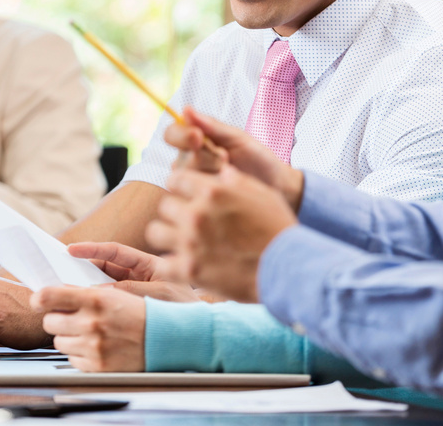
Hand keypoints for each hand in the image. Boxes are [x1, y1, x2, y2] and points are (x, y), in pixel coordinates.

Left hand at [32, 286, 144, 371]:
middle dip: (56, 319)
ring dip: (68, 337)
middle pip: (49, 321)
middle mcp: (92, 322)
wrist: (164, 338)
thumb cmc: (141, 313)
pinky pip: (71, 359)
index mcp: (95, 299)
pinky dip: (79, 354)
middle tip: (69, 317)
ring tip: (87, 332)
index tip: (37, 300)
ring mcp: (93, 346)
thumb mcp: (113, 294)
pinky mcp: (97, 365)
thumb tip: (55, 294)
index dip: (39, 298)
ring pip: (58, 342)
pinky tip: (95, 346)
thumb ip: (83, 293)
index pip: (49, 296)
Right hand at [67, 242, 195, 302]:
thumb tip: (102, 291)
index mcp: (146, 264)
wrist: (202, 328)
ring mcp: (131, 291)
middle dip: (81, 267)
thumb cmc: (187, 306)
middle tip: (60, 269)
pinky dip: (94, 305)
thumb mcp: (161, 294)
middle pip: (102, 267)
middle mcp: (136, 275)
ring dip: (84, 287)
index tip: (70, 250)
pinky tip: (82, 309)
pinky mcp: (127, 308)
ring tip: (65, 290)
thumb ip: (132, 289)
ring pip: (101, 285)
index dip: (91, 249)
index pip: (114, 251)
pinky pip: (106, 304)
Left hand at [146, 166, 297, 302]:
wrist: (287, 269)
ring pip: (155, 231)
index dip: (181, 188)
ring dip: (167, 236)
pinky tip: (180, 265)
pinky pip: (161, 263)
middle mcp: (197, 213)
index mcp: (213, 190)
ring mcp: (190, 242)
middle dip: (175, 212)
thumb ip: (234, 181)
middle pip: (164, 205)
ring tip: (179, 243)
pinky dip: (169, 264)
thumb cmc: (278, 229)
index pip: (175, 179)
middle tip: (186, 223)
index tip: (186, 196)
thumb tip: (220, 171)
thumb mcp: (260, 193)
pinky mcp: (189, 270)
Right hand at [165, 106, 303, 209]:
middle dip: (204, 157)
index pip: (172, 134)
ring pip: (185, 178)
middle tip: (225, 158)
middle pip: (179, 157)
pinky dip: (212, 189)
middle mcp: (189, 162)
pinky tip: (227, 188)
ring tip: (231, 174)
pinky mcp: (200, 202)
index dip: (180, 135)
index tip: (197, 136)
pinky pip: (194, 195)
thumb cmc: (258, 159)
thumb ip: (212, 126)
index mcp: (196, 142)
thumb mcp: (237, 139)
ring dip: (210, 173)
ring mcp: (193, 184)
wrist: (277, 187)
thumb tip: (186, 109)